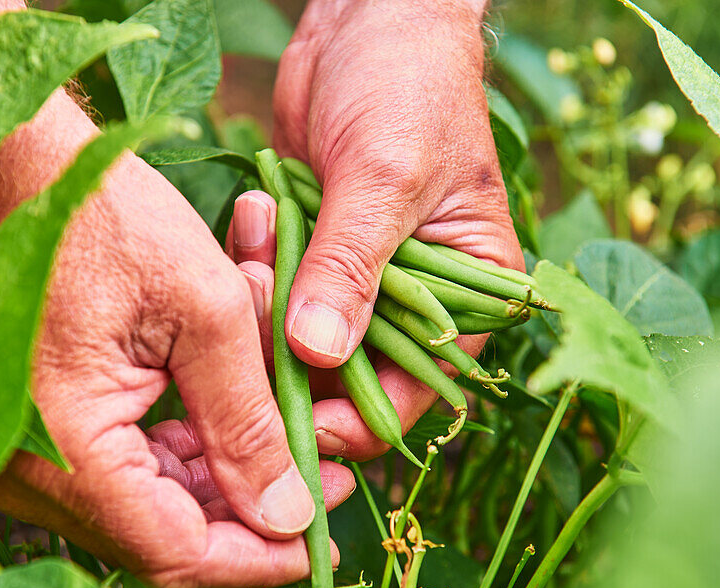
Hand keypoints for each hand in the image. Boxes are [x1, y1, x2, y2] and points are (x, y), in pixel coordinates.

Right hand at [0, 93, 354, 587]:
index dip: (260, 554)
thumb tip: (289, 514)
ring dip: (221, 475)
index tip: (323, 538)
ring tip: (291, 432)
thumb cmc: (104, 215)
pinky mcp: (31, 425)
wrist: (10, 161)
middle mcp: (27, 469)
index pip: (178, 551)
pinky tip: (230, 411)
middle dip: (250, 509)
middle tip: (325, 475)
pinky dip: (181, 449)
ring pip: (145, 503)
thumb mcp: (205, 311)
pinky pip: (117, 468)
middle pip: (162, 535)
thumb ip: (248, 422)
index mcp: (66, 445)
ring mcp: (21, 451)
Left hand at [228, 0, 522, 460]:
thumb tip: (318, 353)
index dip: (358, 416)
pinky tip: (256, 210)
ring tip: (260, 233)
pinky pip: (269, 286)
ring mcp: (354, 275)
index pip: (416, 389)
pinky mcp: (308, 248)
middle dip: (292, 351)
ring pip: (295, 335)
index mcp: (465, 294)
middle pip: (346, 374)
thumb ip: (352, 266)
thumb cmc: (408, 86)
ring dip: (265, 299)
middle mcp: (411, 297)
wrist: (369, 18)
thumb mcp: (385, 176)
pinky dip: (253, 261)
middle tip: (256, 293)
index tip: (295, 416)